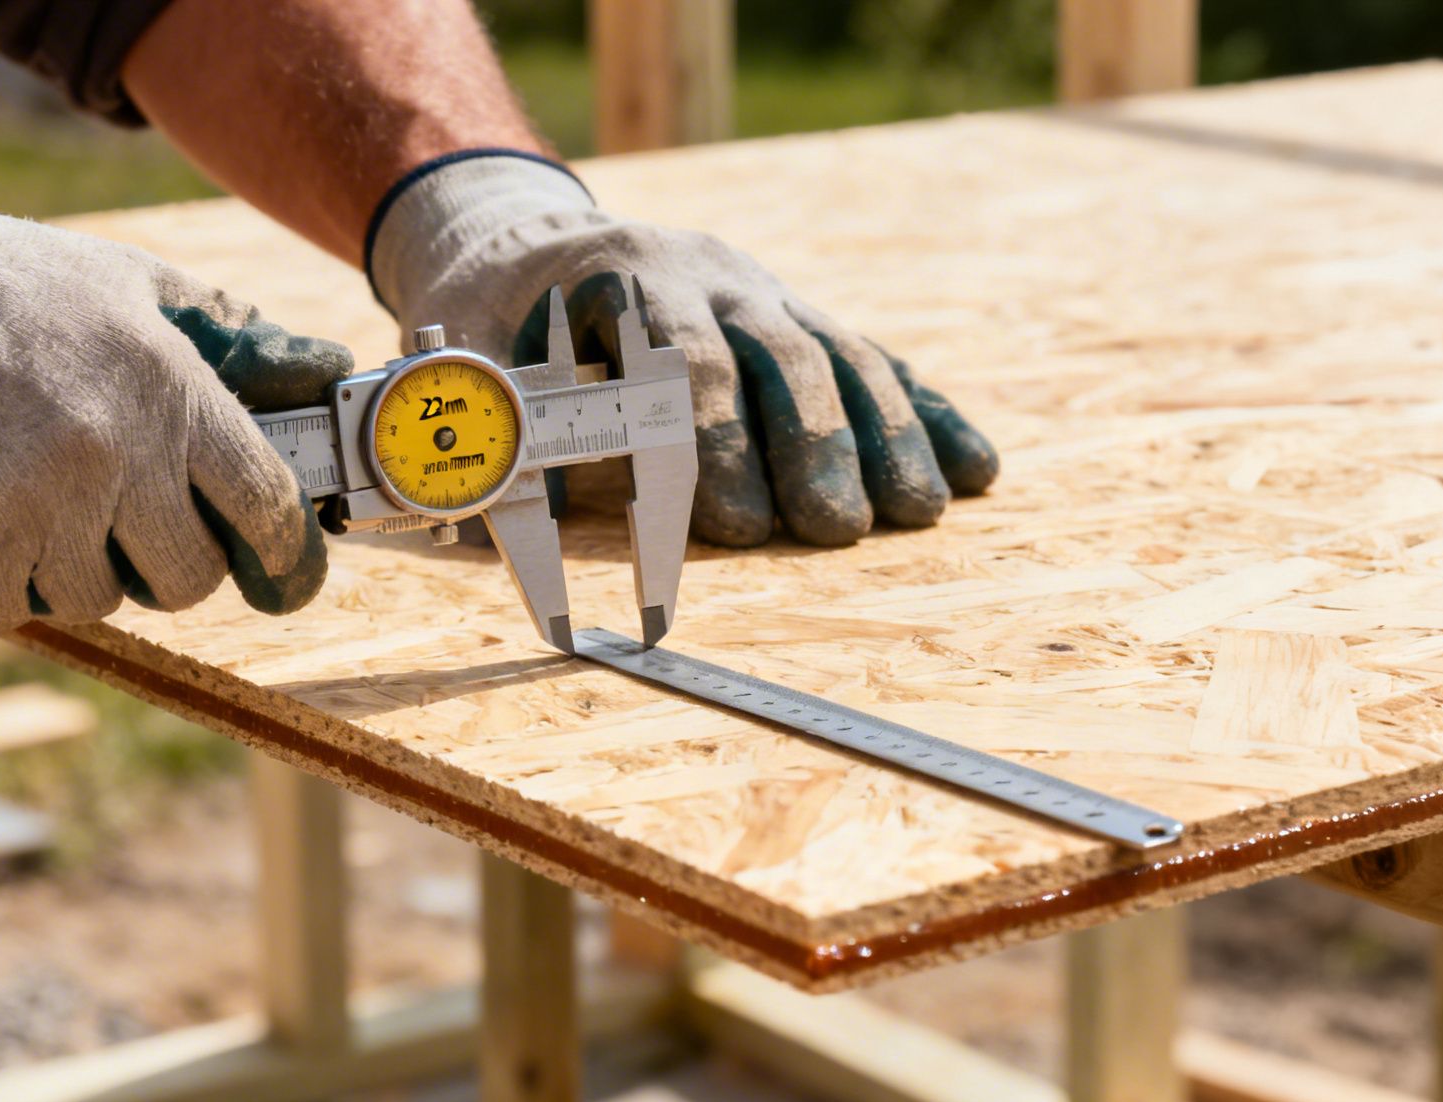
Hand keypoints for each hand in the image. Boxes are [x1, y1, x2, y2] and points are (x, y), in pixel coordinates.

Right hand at [0, 146, 351, 628]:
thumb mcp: (128, 281)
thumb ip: (224, 330)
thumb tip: (310, 364)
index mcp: (171, 394)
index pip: (267, 506)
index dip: (287, 554)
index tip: (287, 576)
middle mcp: (114, 458)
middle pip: (189, 576)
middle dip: (172, 563)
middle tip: (134, 528)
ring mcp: (35, 509)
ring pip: (100, 598)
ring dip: (82, 568)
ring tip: (43, 504)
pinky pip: (16, 608)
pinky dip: (7, 582)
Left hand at [367, 153, 997, 547]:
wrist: (526, 229)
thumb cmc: (493, 314)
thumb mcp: (467, 354)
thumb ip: (497, 430)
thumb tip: (522, 519)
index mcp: (625, 276)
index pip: (683, 359)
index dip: (714, 444)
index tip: (738, 523)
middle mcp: (711, 275)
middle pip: (777, 356)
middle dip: (812, 447)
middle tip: (834, 531)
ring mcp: (767, 293)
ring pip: (841, 355)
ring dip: (886, 438)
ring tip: (916, 515)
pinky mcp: (803, 317)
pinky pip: (877, 359)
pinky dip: (927, 415)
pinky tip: (974, 469)